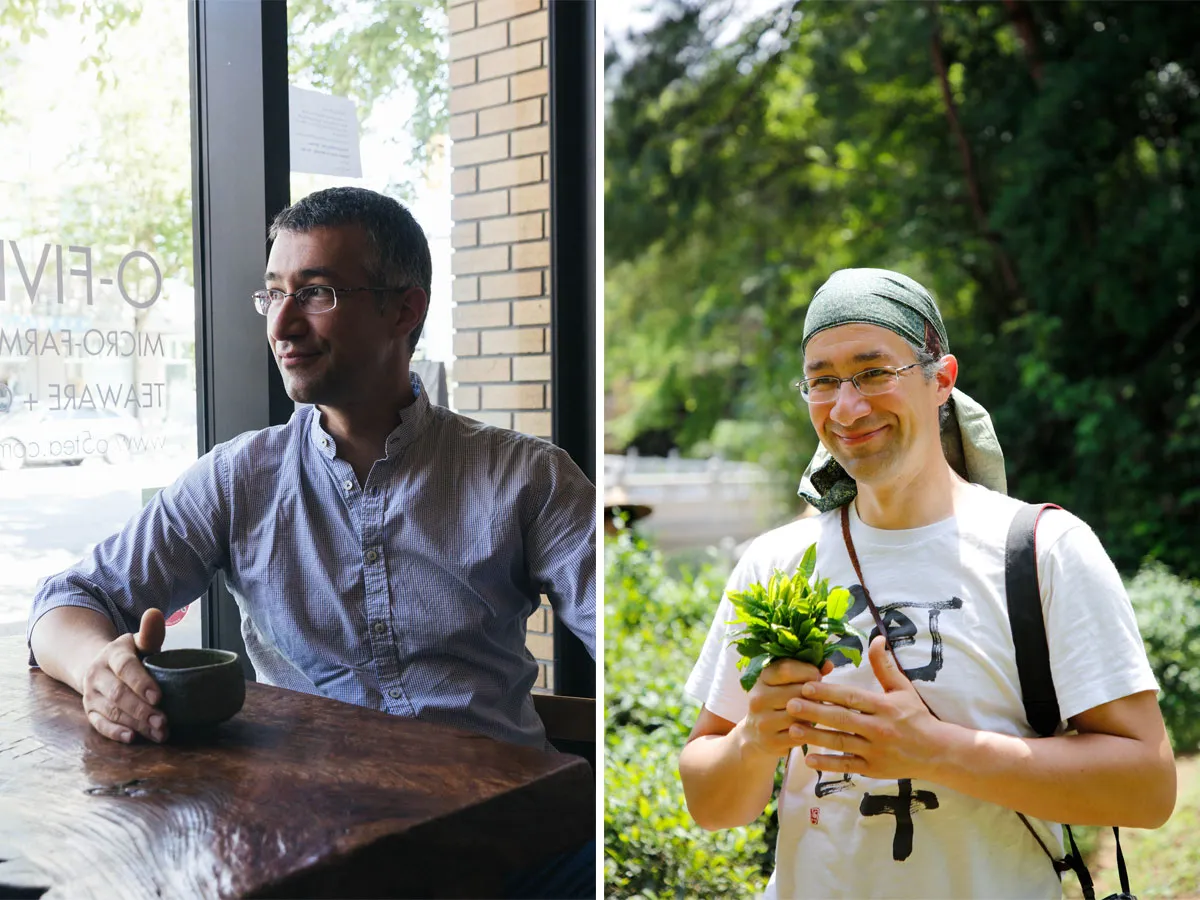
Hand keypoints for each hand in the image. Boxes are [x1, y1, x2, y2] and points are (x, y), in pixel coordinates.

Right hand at [81, 609, 166, 743]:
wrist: (99, 665)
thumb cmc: (132, 655)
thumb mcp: (140, 642)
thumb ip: (150, 633)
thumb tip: (155, 613)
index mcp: (113, 653)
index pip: (125, 668)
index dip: (141, 682)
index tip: (159, 696)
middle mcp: (97, 674)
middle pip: (118, 694)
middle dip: (141, 709)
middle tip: (164, 722)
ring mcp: (91, 694)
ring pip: (111, 711)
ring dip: (135, 724)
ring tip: (159, 733)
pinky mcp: (89, 710)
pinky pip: (98, 724)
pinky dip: (114, 732)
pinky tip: (132, 738)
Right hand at [739, 657, 833, 759]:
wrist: (756, 736)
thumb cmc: (778, 704)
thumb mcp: (785, 684)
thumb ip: (806, 672)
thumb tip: (828, 664)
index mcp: (761, 679)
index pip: (786, 669)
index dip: (807, 670)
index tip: (817, 675)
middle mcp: (758, 698)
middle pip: (796, 691)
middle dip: (813, 694)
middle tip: (818, 697)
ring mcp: (763, 721)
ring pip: (799, 714)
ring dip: (812, 713)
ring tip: (813, 712)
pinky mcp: (771, 741)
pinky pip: (800, 733)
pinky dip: (808, 731)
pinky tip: (808, 728)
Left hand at [784, 635, 948, 780]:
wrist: (937, 752)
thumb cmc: (917, 716)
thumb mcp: (903, 688)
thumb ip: (885, 666)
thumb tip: (877, 638)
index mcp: (884, 707)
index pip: (851, 697)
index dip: (828, 692)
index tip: (805, 686)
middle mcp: (879, 729)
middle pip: (842, 719)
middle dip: (814, 712)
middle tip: (790, 705)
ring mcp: (876, 751)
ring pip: (841, 743)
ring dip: (815, 737)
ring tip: (792, 729)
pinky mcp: (874, 770)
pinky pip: (848, 766)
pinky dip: (828, 764)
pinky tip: (808, 759)